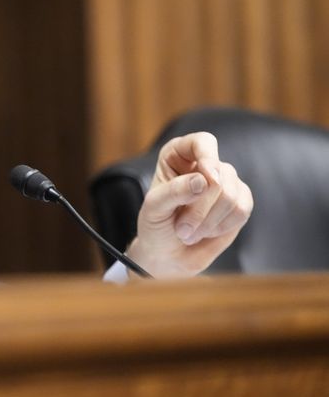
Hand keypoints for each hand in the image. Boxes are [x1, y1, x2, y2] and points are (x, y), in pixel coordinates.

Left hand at [126, 132, 253, 277]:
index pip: (202, 142)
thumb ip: (175, 191)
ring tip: (189, 233)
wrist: (168, 254)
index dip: (208, 158)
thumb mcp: (154, 208)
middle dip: (200, 209)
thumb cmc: (156, 225)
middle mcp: (204, 163)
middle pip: (219, 175)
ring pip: (233, 194)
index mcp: (178, 155)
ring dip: (210, 221)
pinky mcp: (240, 201)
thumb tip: (203, 180)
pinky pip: (243, 210)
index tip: (205, 179)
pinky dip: (223, 226)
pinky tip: (207, 233)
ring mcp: (225, 182)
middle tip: (182, 229)